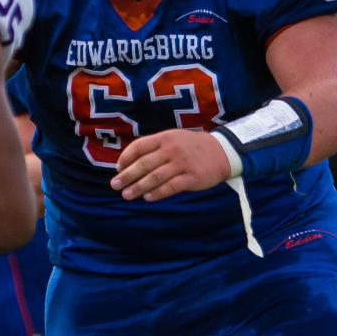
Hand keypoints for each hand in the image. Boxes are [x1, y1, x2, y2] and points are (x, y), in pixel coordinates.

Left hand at [111, 130, 231, 201]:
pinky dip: (157, 193)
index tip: (117, 168)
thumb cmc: (192, 146)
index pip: (139, 146)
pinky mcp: (192, 177)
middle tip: (115, 185)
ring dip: (138, 187)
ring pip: (155, 177)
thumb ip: (155, 147)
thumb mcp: (174, 138)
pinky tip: (147, 198)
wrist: (222, 151)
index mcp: (165, 137)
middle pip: (144, 164)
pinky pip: (170, 187)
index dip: (126, 157)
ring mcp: (182, 163)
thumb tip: (131, 162)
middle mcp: (172, 149)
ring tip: (127, 195)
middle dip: (127, 176)